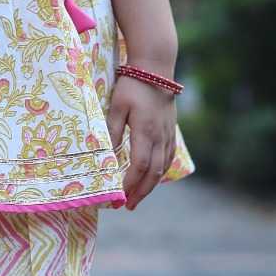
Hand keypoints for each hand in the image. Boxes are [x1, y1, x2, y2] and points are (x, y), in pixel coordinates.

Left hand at [105, 75, 177, 210]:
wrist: (156, 68)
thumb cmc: (132, 85)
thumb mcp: (116, 107)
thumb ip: (111, 131)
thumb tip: (105, 157)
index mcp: (145, 131)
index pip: (139, 166)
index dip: (130, 184)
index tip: (119, 197)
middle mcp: (160, 136)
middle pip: (153, 173)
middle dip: (140, 192)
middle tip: (128, 207)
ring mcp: (168, 134)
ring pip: (163, 167)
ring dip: (150, 185)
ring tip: (138, 197)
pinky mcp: (171, 131)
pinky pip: (168, 157)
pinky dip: (160, 172)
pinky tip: (152, 178)